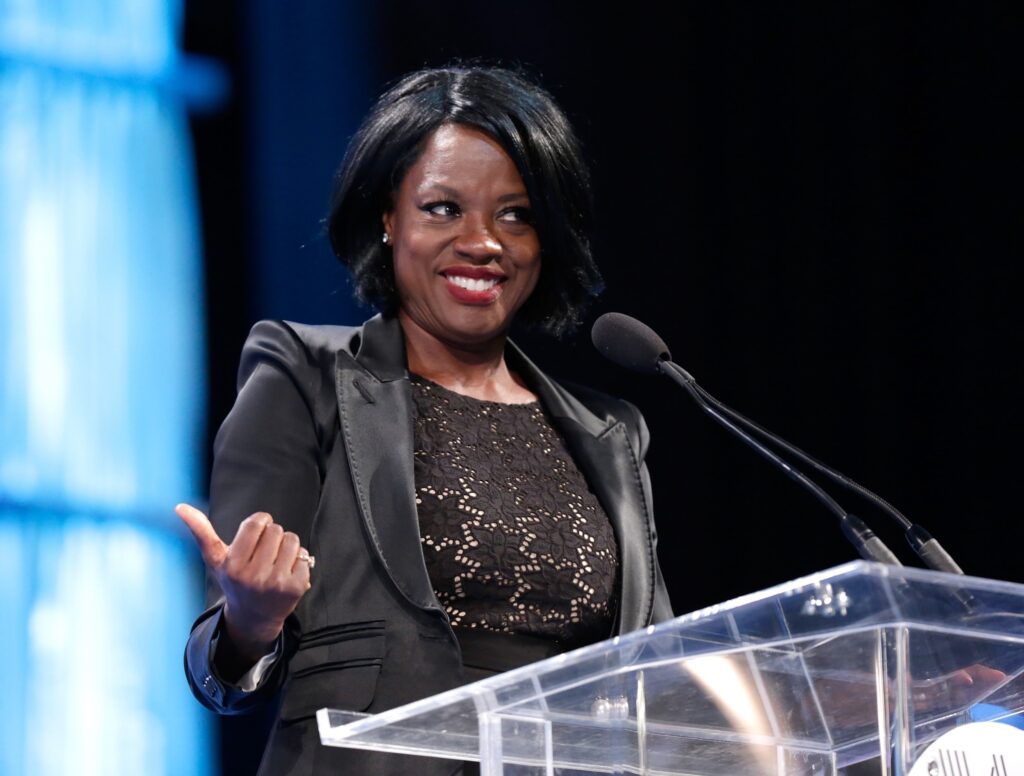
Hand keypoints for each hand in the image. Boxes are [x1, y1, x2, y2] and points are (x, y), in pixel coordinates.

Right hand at [177, 503, 311, 664]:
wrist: (254, 617)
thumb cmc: (234, 581)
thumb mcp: (215, 559)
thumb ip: (201, 532)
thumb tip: (180, 507)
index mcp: (233, 565)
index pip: (255, 523)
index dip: (261, 521)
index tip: (258, 529)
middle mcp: (254, 576)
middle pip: (276, 530)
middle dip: (272, 535)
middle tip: (265, 551)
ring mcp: (276, 583)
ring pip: (292, 540)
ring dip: (287, 545)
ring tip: (276, 559)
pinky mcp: (295, 587)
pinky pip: (304, 555)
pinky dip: (298, 559)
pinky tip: (286, 571)